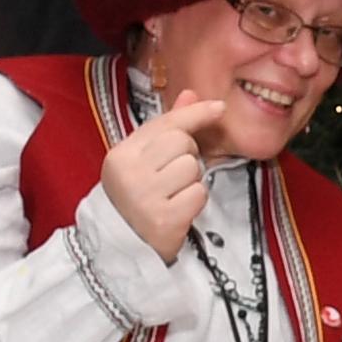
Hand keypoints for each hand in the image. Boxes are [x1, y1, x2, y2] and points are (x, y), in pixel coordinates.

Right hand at [99, 90, 231, 260]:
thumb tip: (191, 94)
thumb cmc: (137, 198)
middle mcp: (130, 172)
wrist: (123, 247)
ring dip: (192, 181)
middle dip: (188, 156)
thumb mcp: (143, 161)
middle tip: (173, 176)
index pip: (165, 124)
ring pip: (193, 167)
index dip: (195, 113)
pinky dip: (195, 201)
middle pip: (182, 142)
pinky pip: (199, 194)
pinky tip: (178, 209)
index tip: (219, 108)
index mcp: (121, 154)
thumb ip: (167, 128)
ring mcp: (145, 196)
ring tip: (173, 194)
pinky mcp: (164, 219)